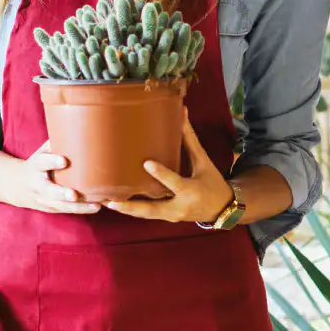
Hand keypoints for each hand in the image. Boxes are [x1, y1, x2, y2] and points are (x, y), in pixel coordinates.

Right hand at [10, 141, 100, 213]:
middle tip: (74, 195)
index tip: (64, 160)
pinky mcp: (52, 208)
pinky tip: (97, 206)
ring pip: (61, 206)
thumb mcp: (42, 151)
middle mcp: (38, 185)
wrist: (17, 186)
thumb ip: (57, 143)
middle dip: (61, 194)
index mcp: (36, 166)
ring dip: (79, 207)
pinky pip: (67, 210)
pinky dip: (82, 210)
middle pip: (49, 191)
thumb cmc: (38, 164)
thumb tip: (80, 125)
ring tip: (96, 205)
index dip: (53, 161)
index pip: (43, 163)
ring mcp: (44, 200)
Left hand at [105, 110, 233, 223]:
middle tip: (111, 201)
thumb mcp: (204, 161)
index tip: (146, 163)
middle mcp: (179, 207)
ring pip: (146, 215)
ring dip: (127, 210)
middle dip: (131, 207)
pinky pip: (148, 214)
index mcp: (191, 191)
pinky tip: (117, 203)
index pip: (174, 182)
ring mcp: (172, 215)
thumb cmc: (212, 182)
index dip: (161, 174)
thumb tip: (182, 112)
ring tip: (106, 202)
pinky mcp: (167, 218)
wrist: (223, 209)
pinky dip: (133, 210)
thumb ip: (190, 140)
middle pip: (152, 209)